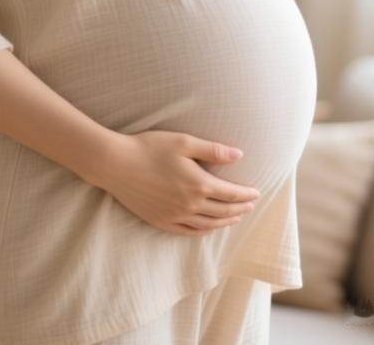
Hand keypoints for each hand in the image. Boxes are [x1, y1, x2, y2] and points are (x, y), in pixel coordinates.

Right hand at [94, 130, 260, 235]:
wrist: (116, 164)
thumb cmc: (149, 147)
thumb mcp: (183, 142)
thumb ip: (213, 150)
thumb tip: (239, 155)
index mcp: (198, 183)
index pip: (230, 193)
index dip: (245, 194)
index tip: (256, 192)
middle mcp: (190, 204)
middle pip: (223, 211)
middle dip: (240, 208)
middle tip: (250, 205)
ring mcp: (175, 215)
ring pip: (208, 224)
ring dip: (225, 221)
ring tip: (235, 217)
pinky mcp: (161, 221)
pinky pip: (188, 231)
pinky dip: (203, 231)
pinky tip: (208, 227)